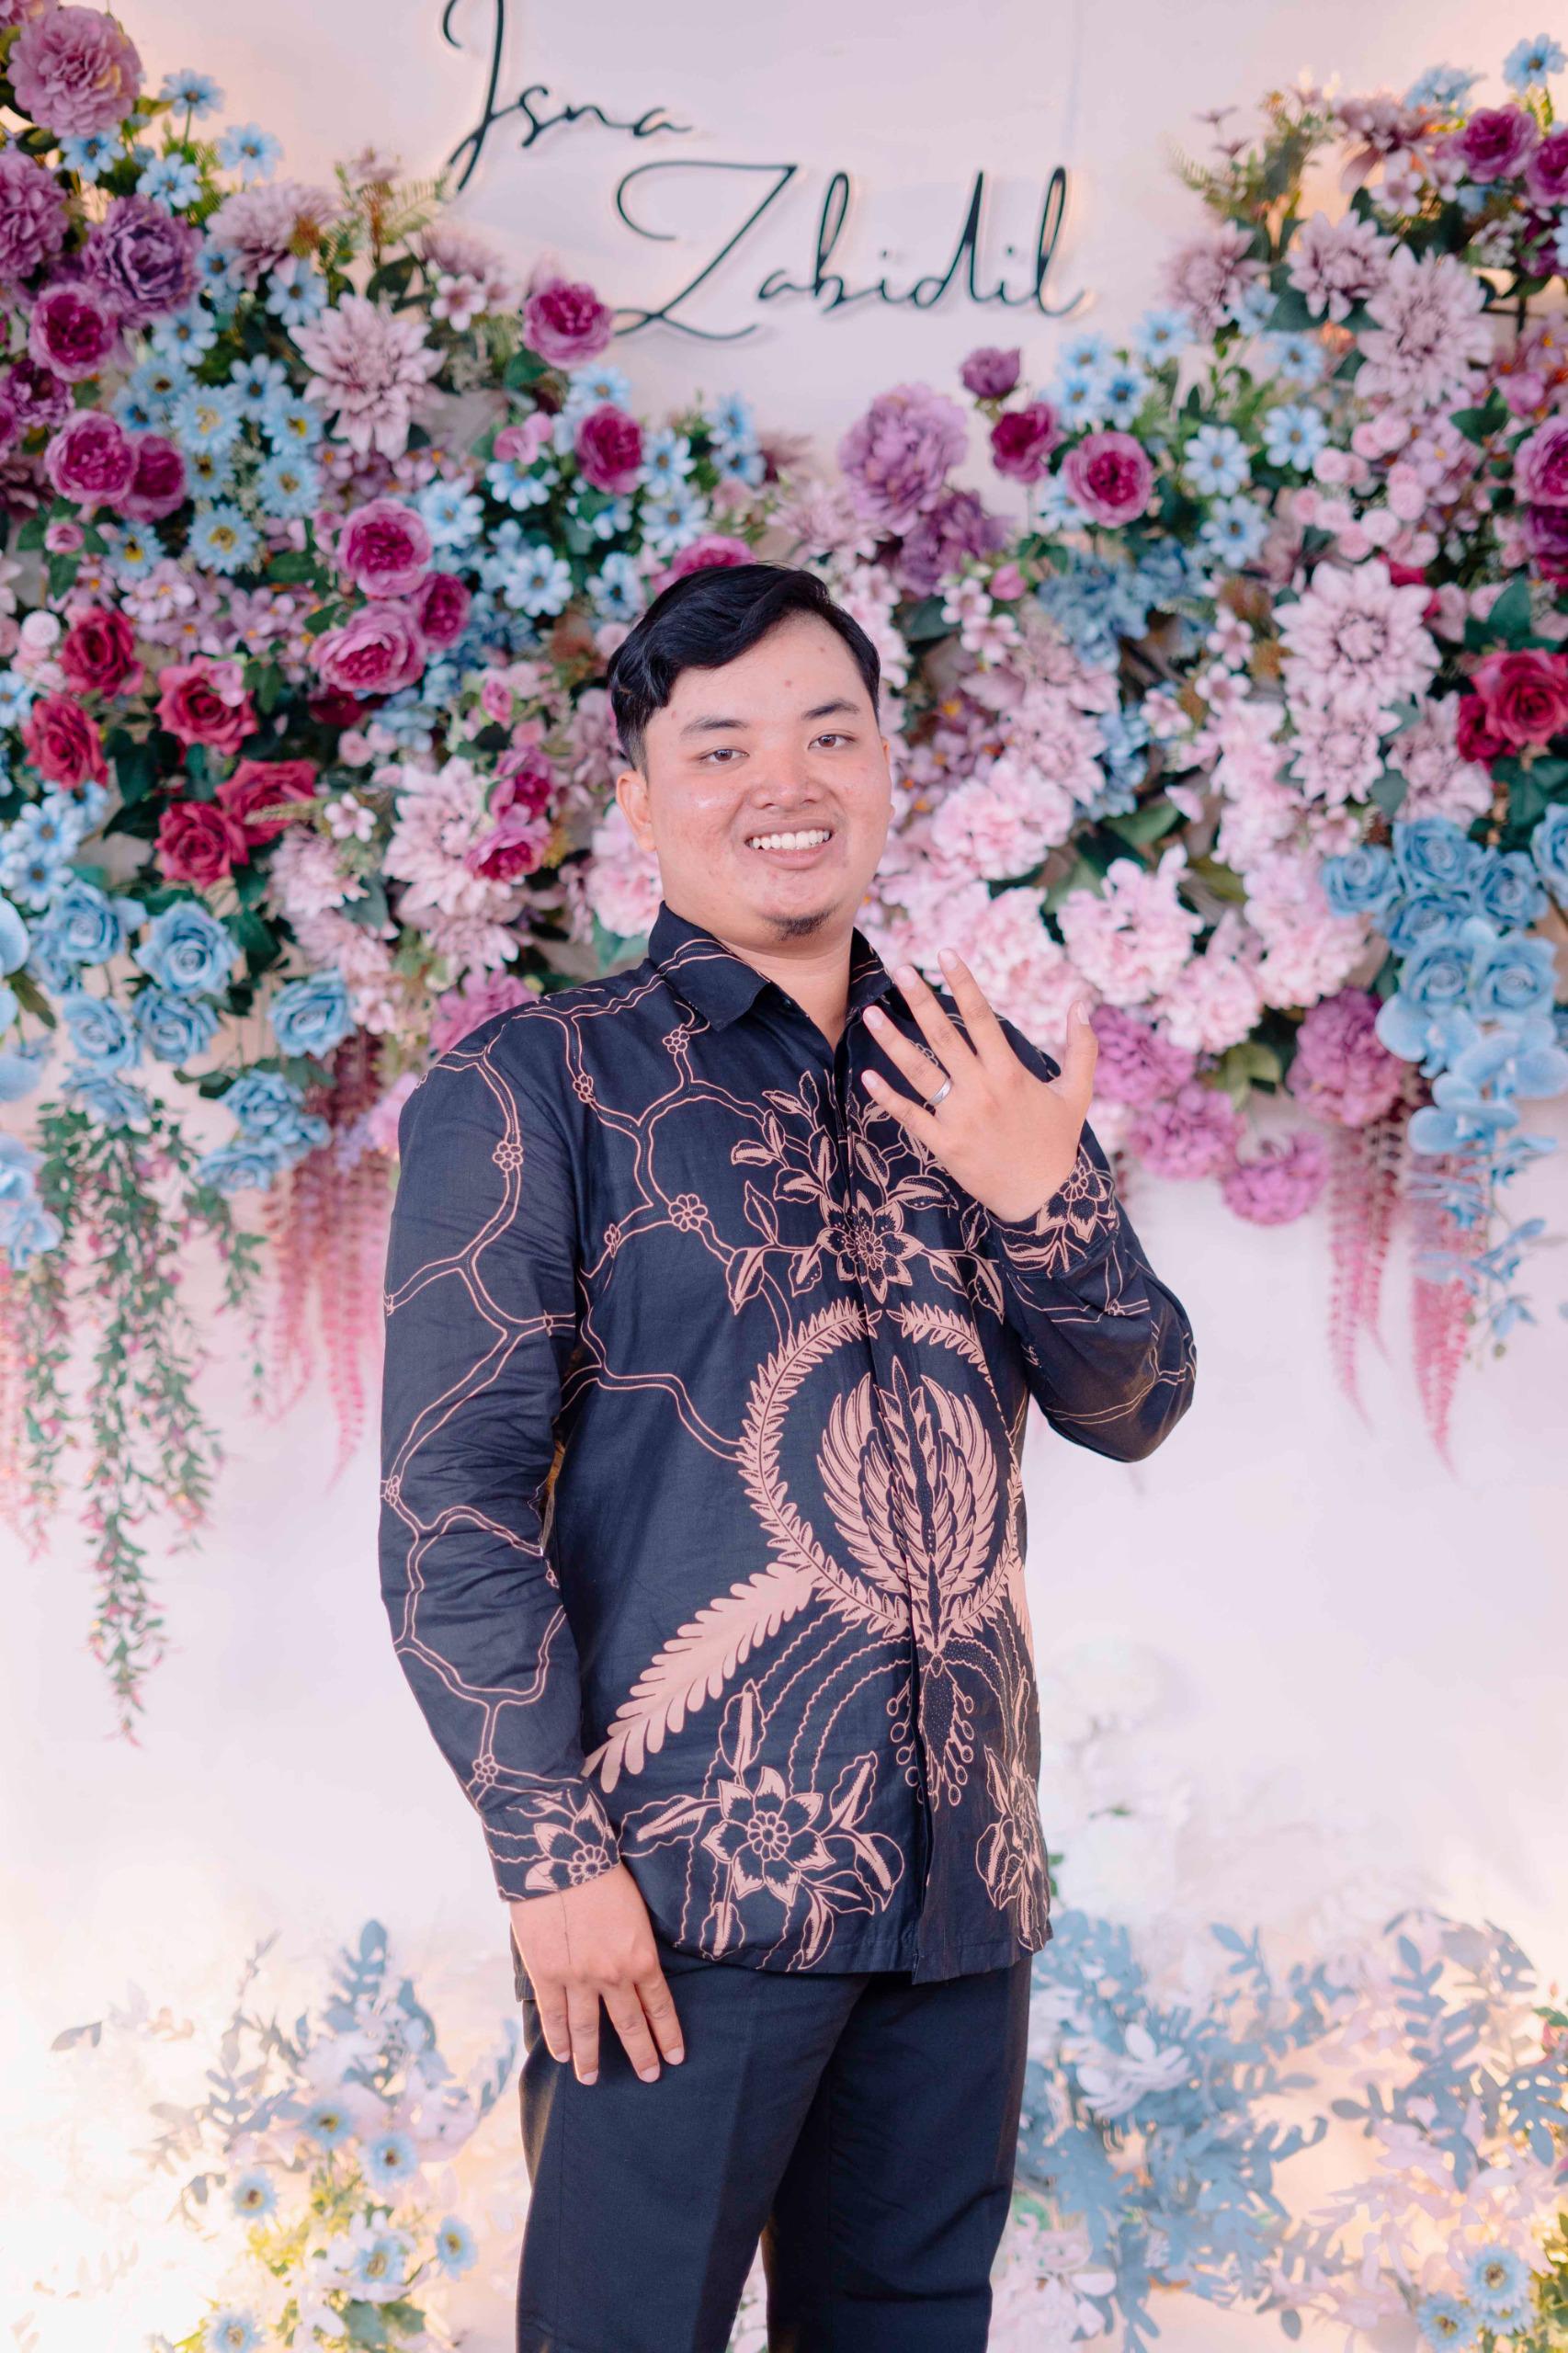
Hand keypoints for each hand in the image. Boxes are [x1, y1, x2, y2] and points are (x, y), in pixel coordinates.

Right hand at [507, 1861, 685, 2085]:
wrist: (562, 1858)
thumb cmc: (603, 1874)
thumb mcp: (635, 1911)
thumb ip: (636, 1945)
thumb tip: (638, 1967)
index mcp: (640, 1957)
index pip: (659, 2007)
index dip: (667, 2035)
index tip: (674, 2057)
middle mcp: (612, 1975)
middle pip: (628, 2025)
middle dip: (640, 2054)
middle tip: (647, 2076)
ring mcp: (577, 1978)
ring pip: (587, 2030)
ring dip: (590, 2058)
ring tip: (590, 2078)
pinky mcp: (546, 1974)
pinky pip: (553, 2016)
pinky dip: (557, 2038)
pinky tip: (561, 2054)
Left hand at [861, 950, 1096, 1224]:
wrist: (1042, 1199)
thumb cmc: (1057, 1142)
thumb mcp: (1077, 1093)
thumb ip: (1082, 1047)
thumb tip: (1082, 1003)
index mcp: (1011, 1073)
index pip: (983, 1017)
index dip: (964, 983)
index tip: (945, 953)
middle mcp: (982, 1090)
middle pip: (945, 1036)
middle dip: (921, 1000)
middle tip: (900, 969)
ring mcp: (960, 1118)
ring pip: (920, 1072)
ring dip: (893, 1042)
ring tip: (869, 1014)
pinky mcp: (944, 1144)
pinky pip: (910, 1116)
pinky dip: (887, 1097)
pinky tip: (867, 1075)